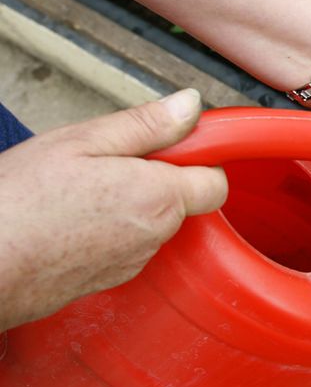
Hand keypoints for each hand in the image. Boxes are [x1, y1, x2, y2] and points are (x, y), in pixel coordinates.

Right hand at [0, 89, 226, 330]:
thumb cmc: (19, 202)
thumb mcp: (81, 142)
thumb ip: (146, 125)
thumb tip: (190, 105)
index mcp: (158, 197)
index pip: (216, 182)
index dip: (198, 160)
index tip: (167, 145)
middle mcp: (155, 236)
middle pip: (181, 200)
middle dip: (156, 177)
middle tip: (104, 163)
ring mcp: (132, 262)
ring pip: (151, 223)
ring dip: (129, 204)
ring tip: (77, 192)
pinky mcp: (108, 280)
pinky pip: (125, 245)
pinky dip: (108, 229)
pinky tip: (68, 219)